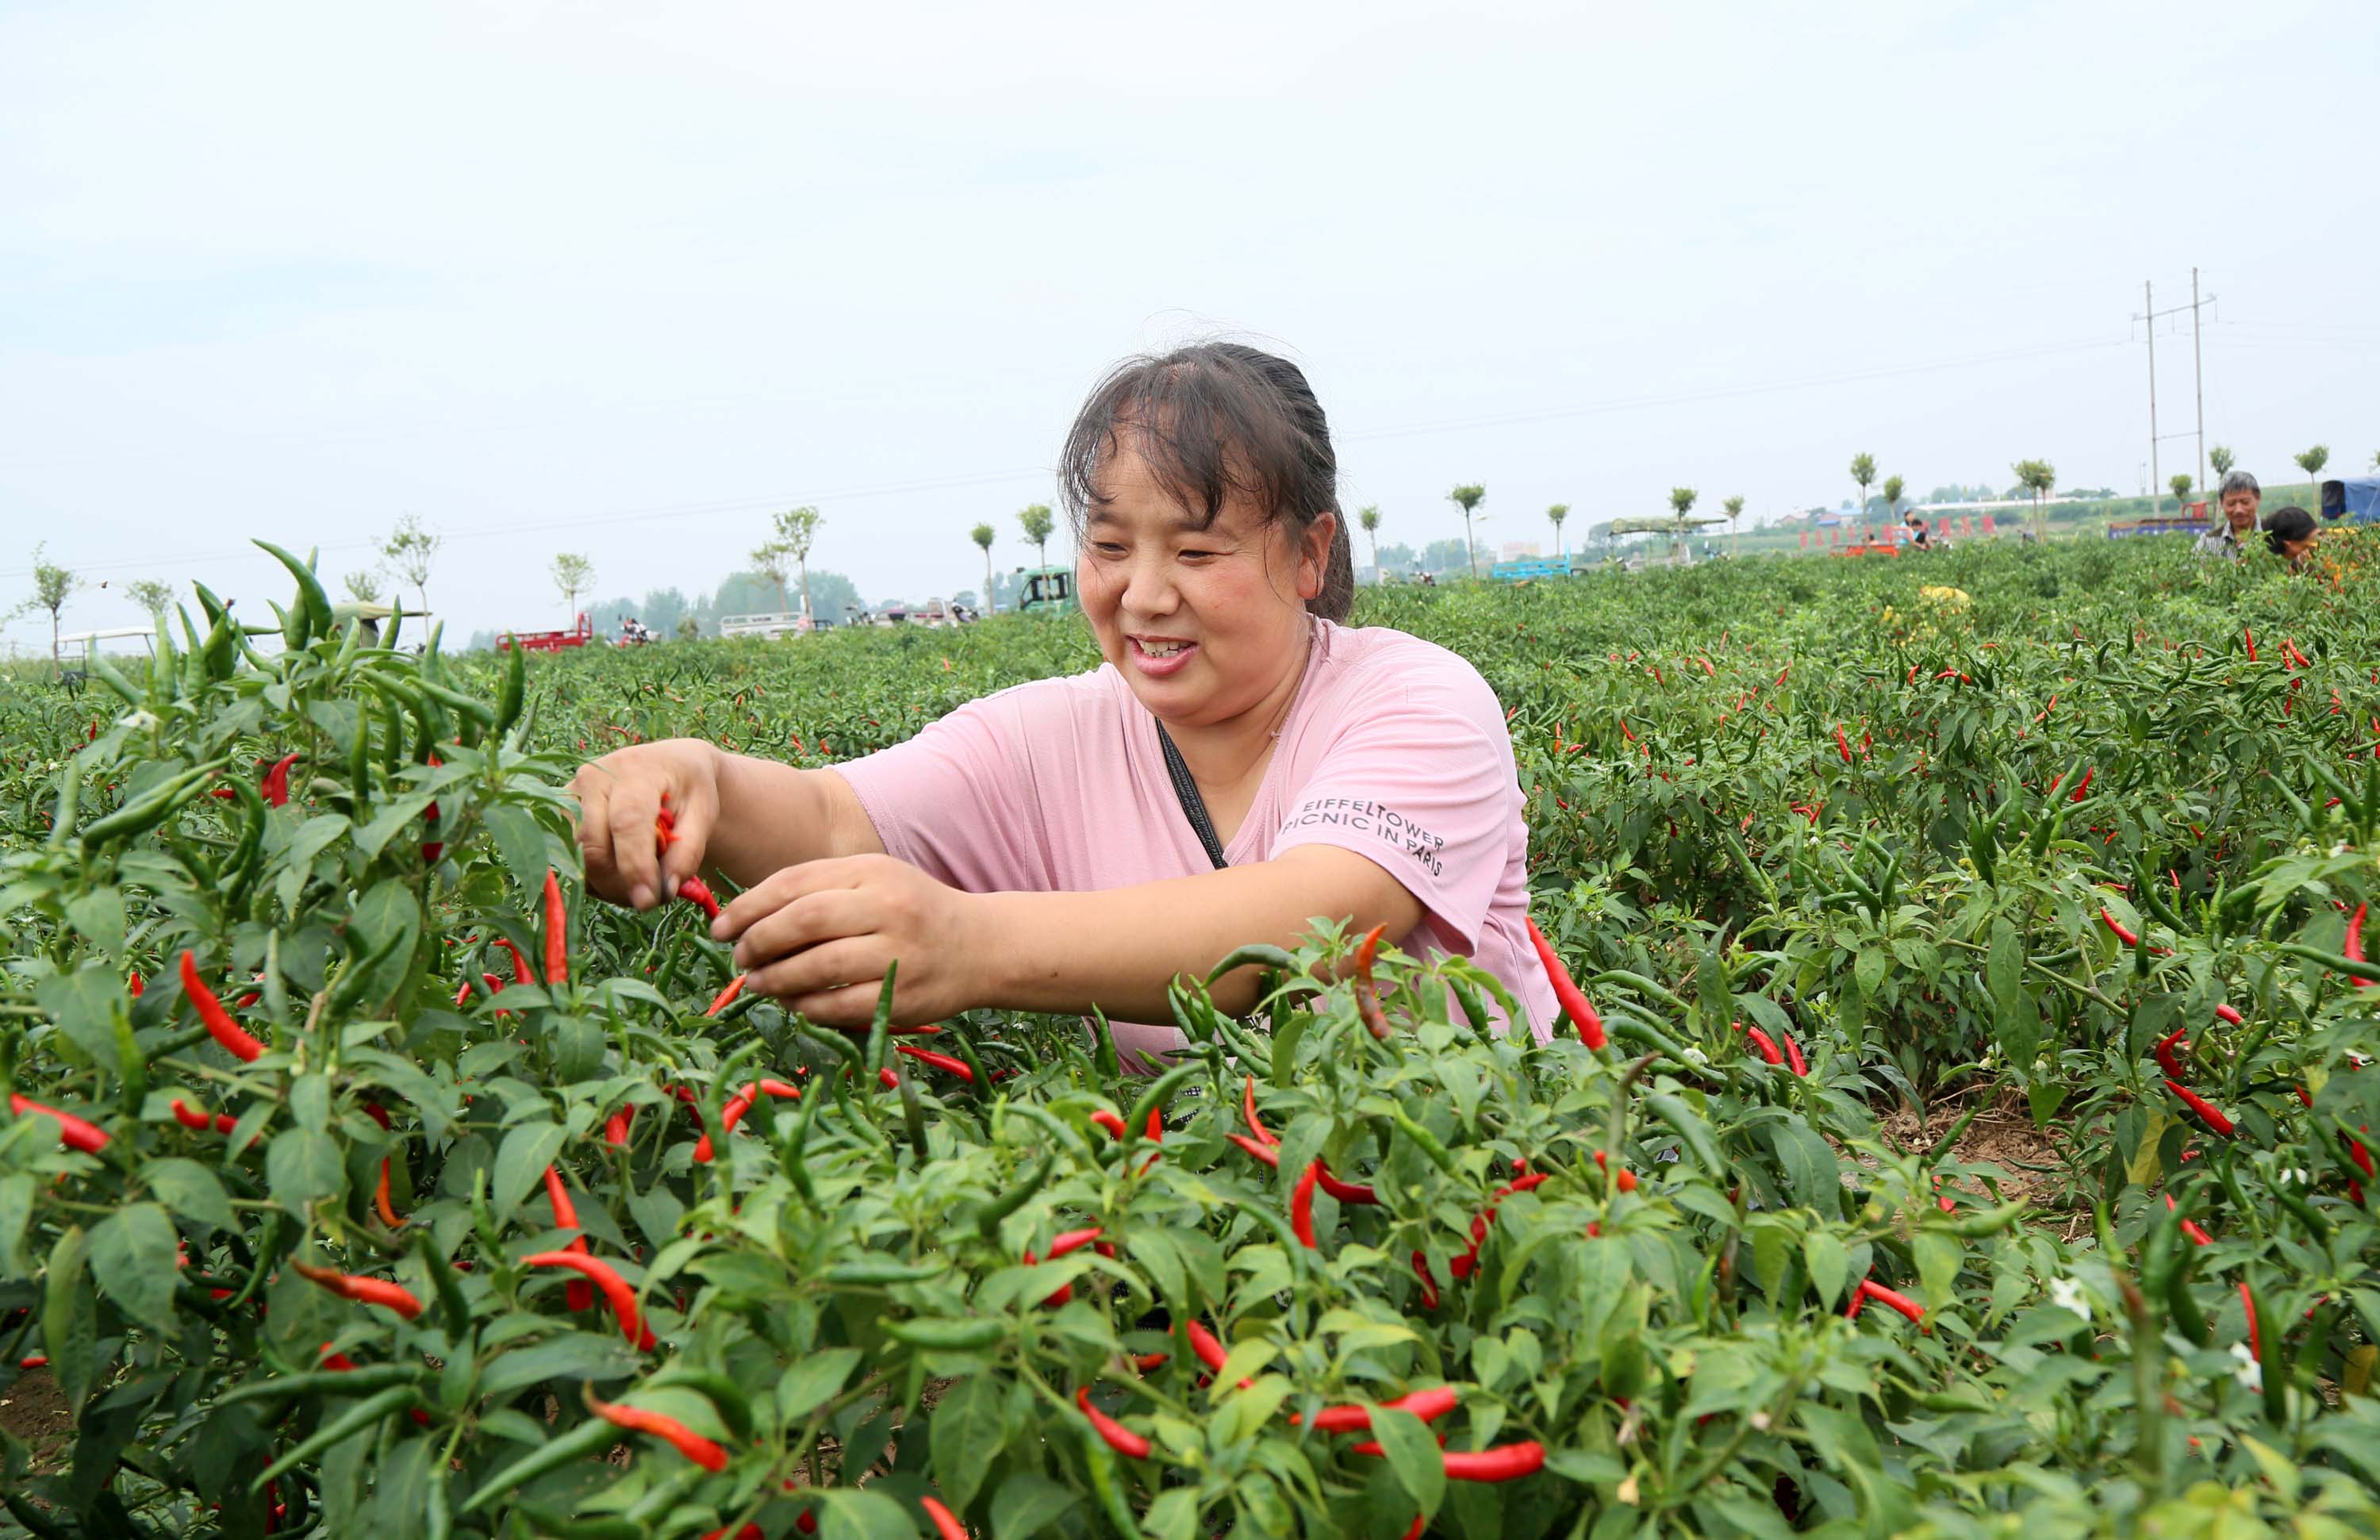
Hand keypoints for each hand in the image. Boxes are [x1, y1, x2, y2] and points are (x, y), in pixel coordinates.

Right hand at [570, 738, 721, 909]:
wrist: (667, 764)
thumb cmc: (688, 788)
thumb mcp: (703, 813)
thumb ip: (687, 852)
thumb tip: (663, 891)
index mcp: (635, 770)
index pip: (627, 823)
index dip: (635, 866)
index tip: (649, 900)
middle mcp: (593, 778)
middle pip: (592, 845)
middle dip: (618, 884)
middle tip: (649, 899)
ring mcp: (570, 795)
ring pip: (575, 857)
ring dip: (604, 884)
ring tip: (637, 884)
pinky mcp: (559, 813)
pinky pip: (567, 859)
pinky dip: (592, 878)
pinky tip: (619, 874)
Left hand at [712, 854, 986, 1026]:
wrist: (982, 947)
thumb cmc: (913, 911)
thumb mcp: (874, 880)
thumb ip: (819, 888)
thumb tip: (748, 916)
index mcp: (872, 872)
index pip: (795, 884)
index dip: (748, 907)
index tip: (721, 927)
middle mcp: (887, 908)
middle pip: (803, 921)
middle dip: (758, 942)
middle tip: (739, 956)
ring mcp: (898, 954)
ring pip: (819, 967)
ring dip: (776, 979)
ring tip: (758, 982)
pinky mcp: (904, 997)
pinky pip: (840, 1006)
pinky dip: (806, 1007)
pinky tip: (793, 1003)